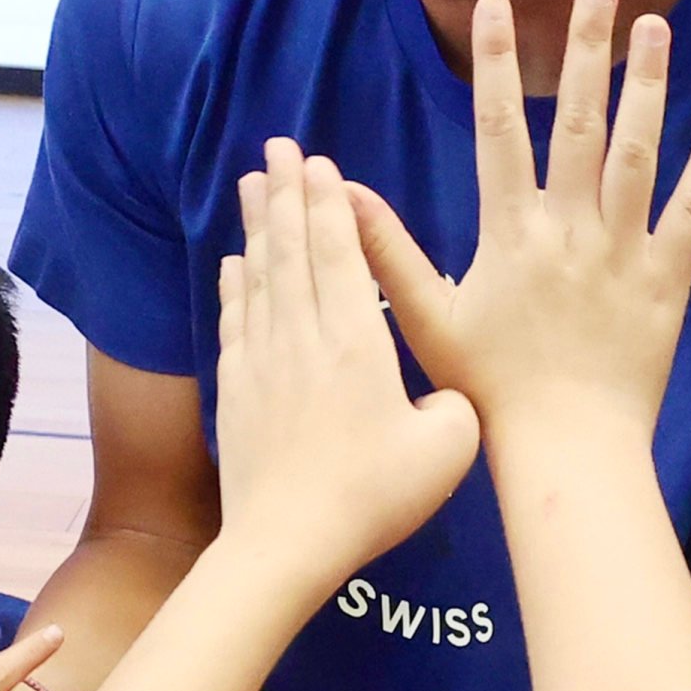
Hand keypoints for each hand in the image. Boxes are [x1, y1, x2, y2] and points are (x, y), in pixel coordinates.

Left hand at [210, 142, 483, 598]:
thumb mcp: (447, 452)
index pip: (338, 254)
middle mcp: (304, 338)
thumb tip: (439, 400)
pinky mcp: (237, 392)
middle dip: (286, 193)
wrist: (285, 544)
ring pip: (259, 276)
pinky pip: (235, 321)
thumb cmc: (371, 498)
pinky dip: (235, 285)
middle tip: (277, 146)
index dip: (327, 203)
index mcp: (357, 343)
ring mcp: (263, 363)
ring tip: (251, 183)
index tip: (318, 161)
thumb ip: (455, 410)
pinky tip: (235, 264)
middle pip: (291, 249)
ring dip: (257, 226)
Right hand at [354, 0, 690, 446]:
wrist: (566, 448)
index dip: (498, 61)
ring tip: (656, 24)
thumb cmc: (490, 390)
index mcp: (509, 232)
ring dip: (649, 84)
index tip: (498, 4)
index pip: (500, 127)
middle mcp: (569, 228)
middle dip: (587, 46)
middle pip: (580, 120)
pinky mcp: (667, 279)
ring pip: (641, 151)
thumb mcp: (425, 320)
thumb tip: (342, 192)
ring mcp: (623, 250)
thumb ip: (387, 250)